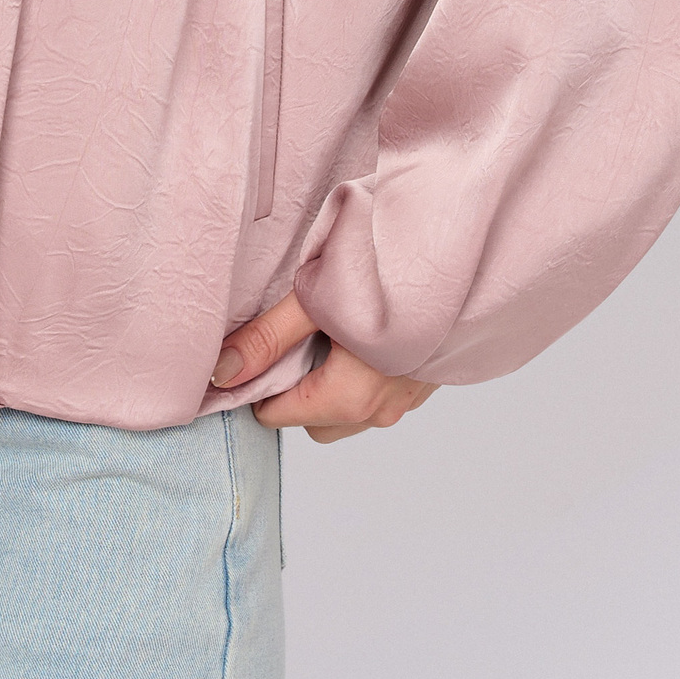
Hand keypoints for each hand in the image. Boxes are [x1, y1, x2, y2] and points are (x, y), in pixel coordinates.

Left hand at [211, 286, 438, 442]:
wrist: (459, 258)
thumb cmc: (389, 273)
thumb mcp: (316, 299)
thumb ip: (267, 339)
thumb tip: (220, 374)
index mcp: (350, 398)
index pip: (277, 416)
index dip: (259, 383)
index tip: (261, 346)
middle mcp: (379, 411)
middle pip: (312, 420)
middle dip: (295, 386)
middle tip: (297, 332)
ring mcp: (406, 401)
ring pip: (345, 411)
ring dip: (330, 382)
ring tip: (332, 328)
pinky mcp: (424, 384)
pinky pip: (377, 395)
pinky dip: (361, 374)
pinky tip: (363, 331)